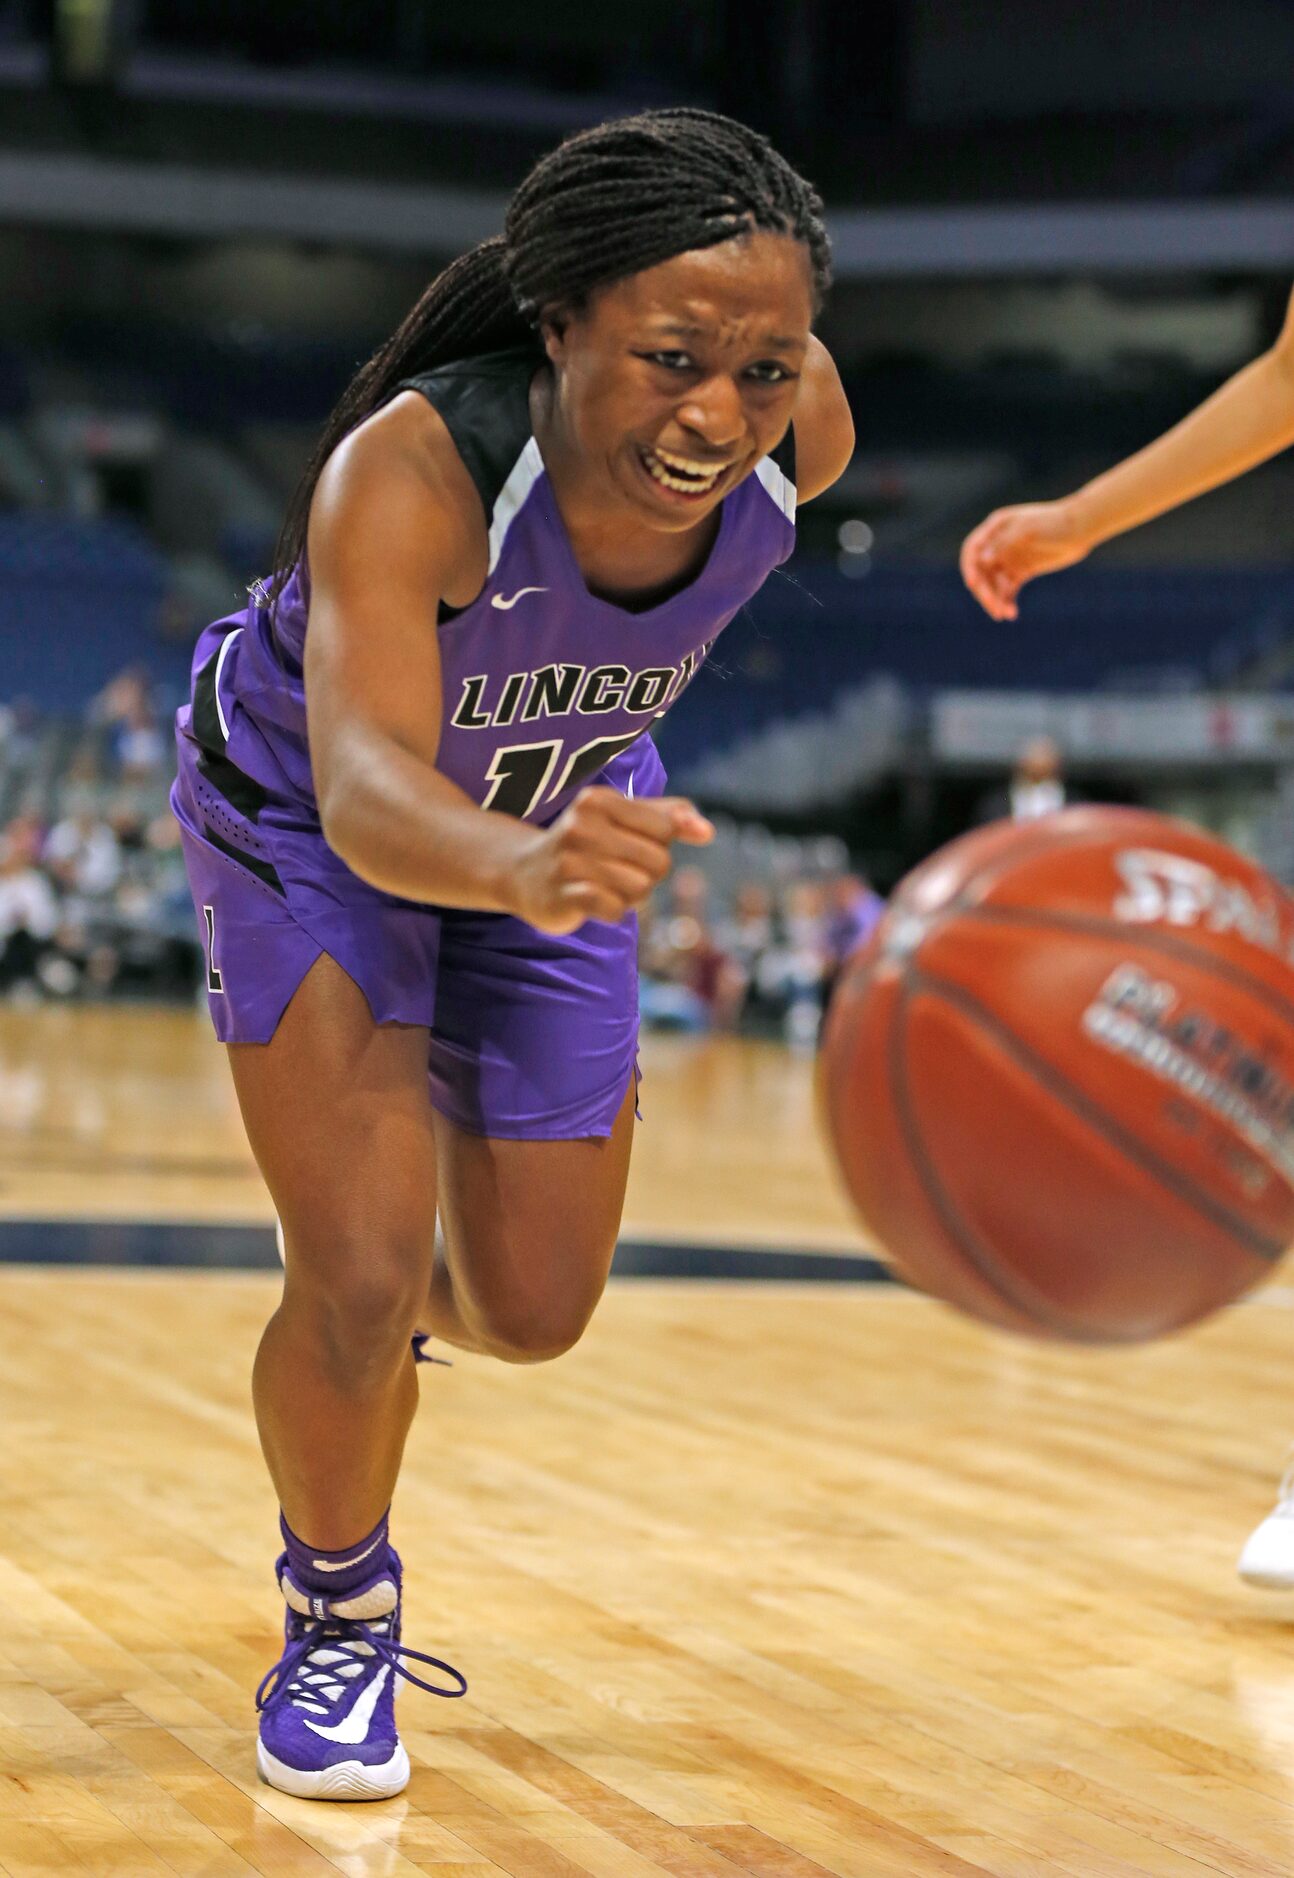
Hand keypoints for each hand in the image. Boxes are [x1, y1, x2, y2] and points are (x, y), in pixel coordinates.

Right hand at [509, 788, 713, 934]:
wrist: (524, 873)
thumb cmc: (586, 843)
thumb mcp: (623, 819)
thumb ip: (669, 817)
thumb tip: (708, 832)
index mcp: (600, 800)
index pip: (665, 829)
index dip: (657, 847)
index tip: (629, 849)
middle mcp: (581, 824)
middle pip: (658, 862)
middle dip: (646, 875)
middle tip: (615, 872)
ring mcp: (569, 861)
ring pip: (640, 889)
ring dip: (629, 896)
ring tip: (603, 887)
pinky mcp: (562, 895)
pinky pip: (614, 909)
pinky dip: (612, 911)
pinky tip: (594, 903)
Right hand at [959, 501, 1091, 620]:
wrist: (1082, 527)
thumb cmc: (1056, 523)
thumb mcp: (1029, 530)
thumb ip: (1005, 543)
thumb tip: (982, 559)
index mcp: (996, 528)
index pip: (973, 549)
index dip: (969, 567)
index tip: (972, 585)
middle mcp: (998, 544)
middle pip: (981, 571)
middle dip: (985, 591)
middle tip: (993, 609)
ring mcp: (1009, 558)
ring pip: (994, 583)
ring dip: (996, 599)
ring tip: (1004, 615)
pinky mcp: (1021, 570)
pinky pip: (1008, 589)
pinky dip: (1007, 601)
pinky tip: (1011, 613)